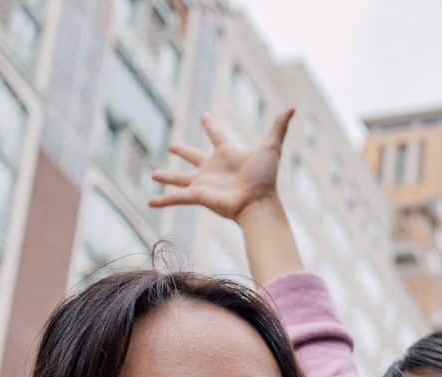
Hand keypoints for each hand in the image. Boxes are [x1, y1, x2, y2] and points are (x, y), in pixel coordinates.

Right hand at [151, 110, 292, 220]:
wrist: (259, 203)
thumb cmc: (266, 179)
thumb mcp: (271, 149)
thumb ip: (279, 128)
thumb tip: (292, 108)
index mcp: (227, 154)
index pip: (217, 135)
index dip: (211, 125)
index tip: (204, 116)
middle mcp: (213, 168)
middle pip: (193, 157)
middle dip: (183, 151)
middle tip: (171, 146)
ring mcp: (204, 183)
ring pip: (180, 178)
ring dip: (167, 176)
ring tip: (153, 173)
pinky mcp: (198, 195)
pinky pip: (176, 198)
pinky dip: (163, 200)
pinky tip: (149, 201)